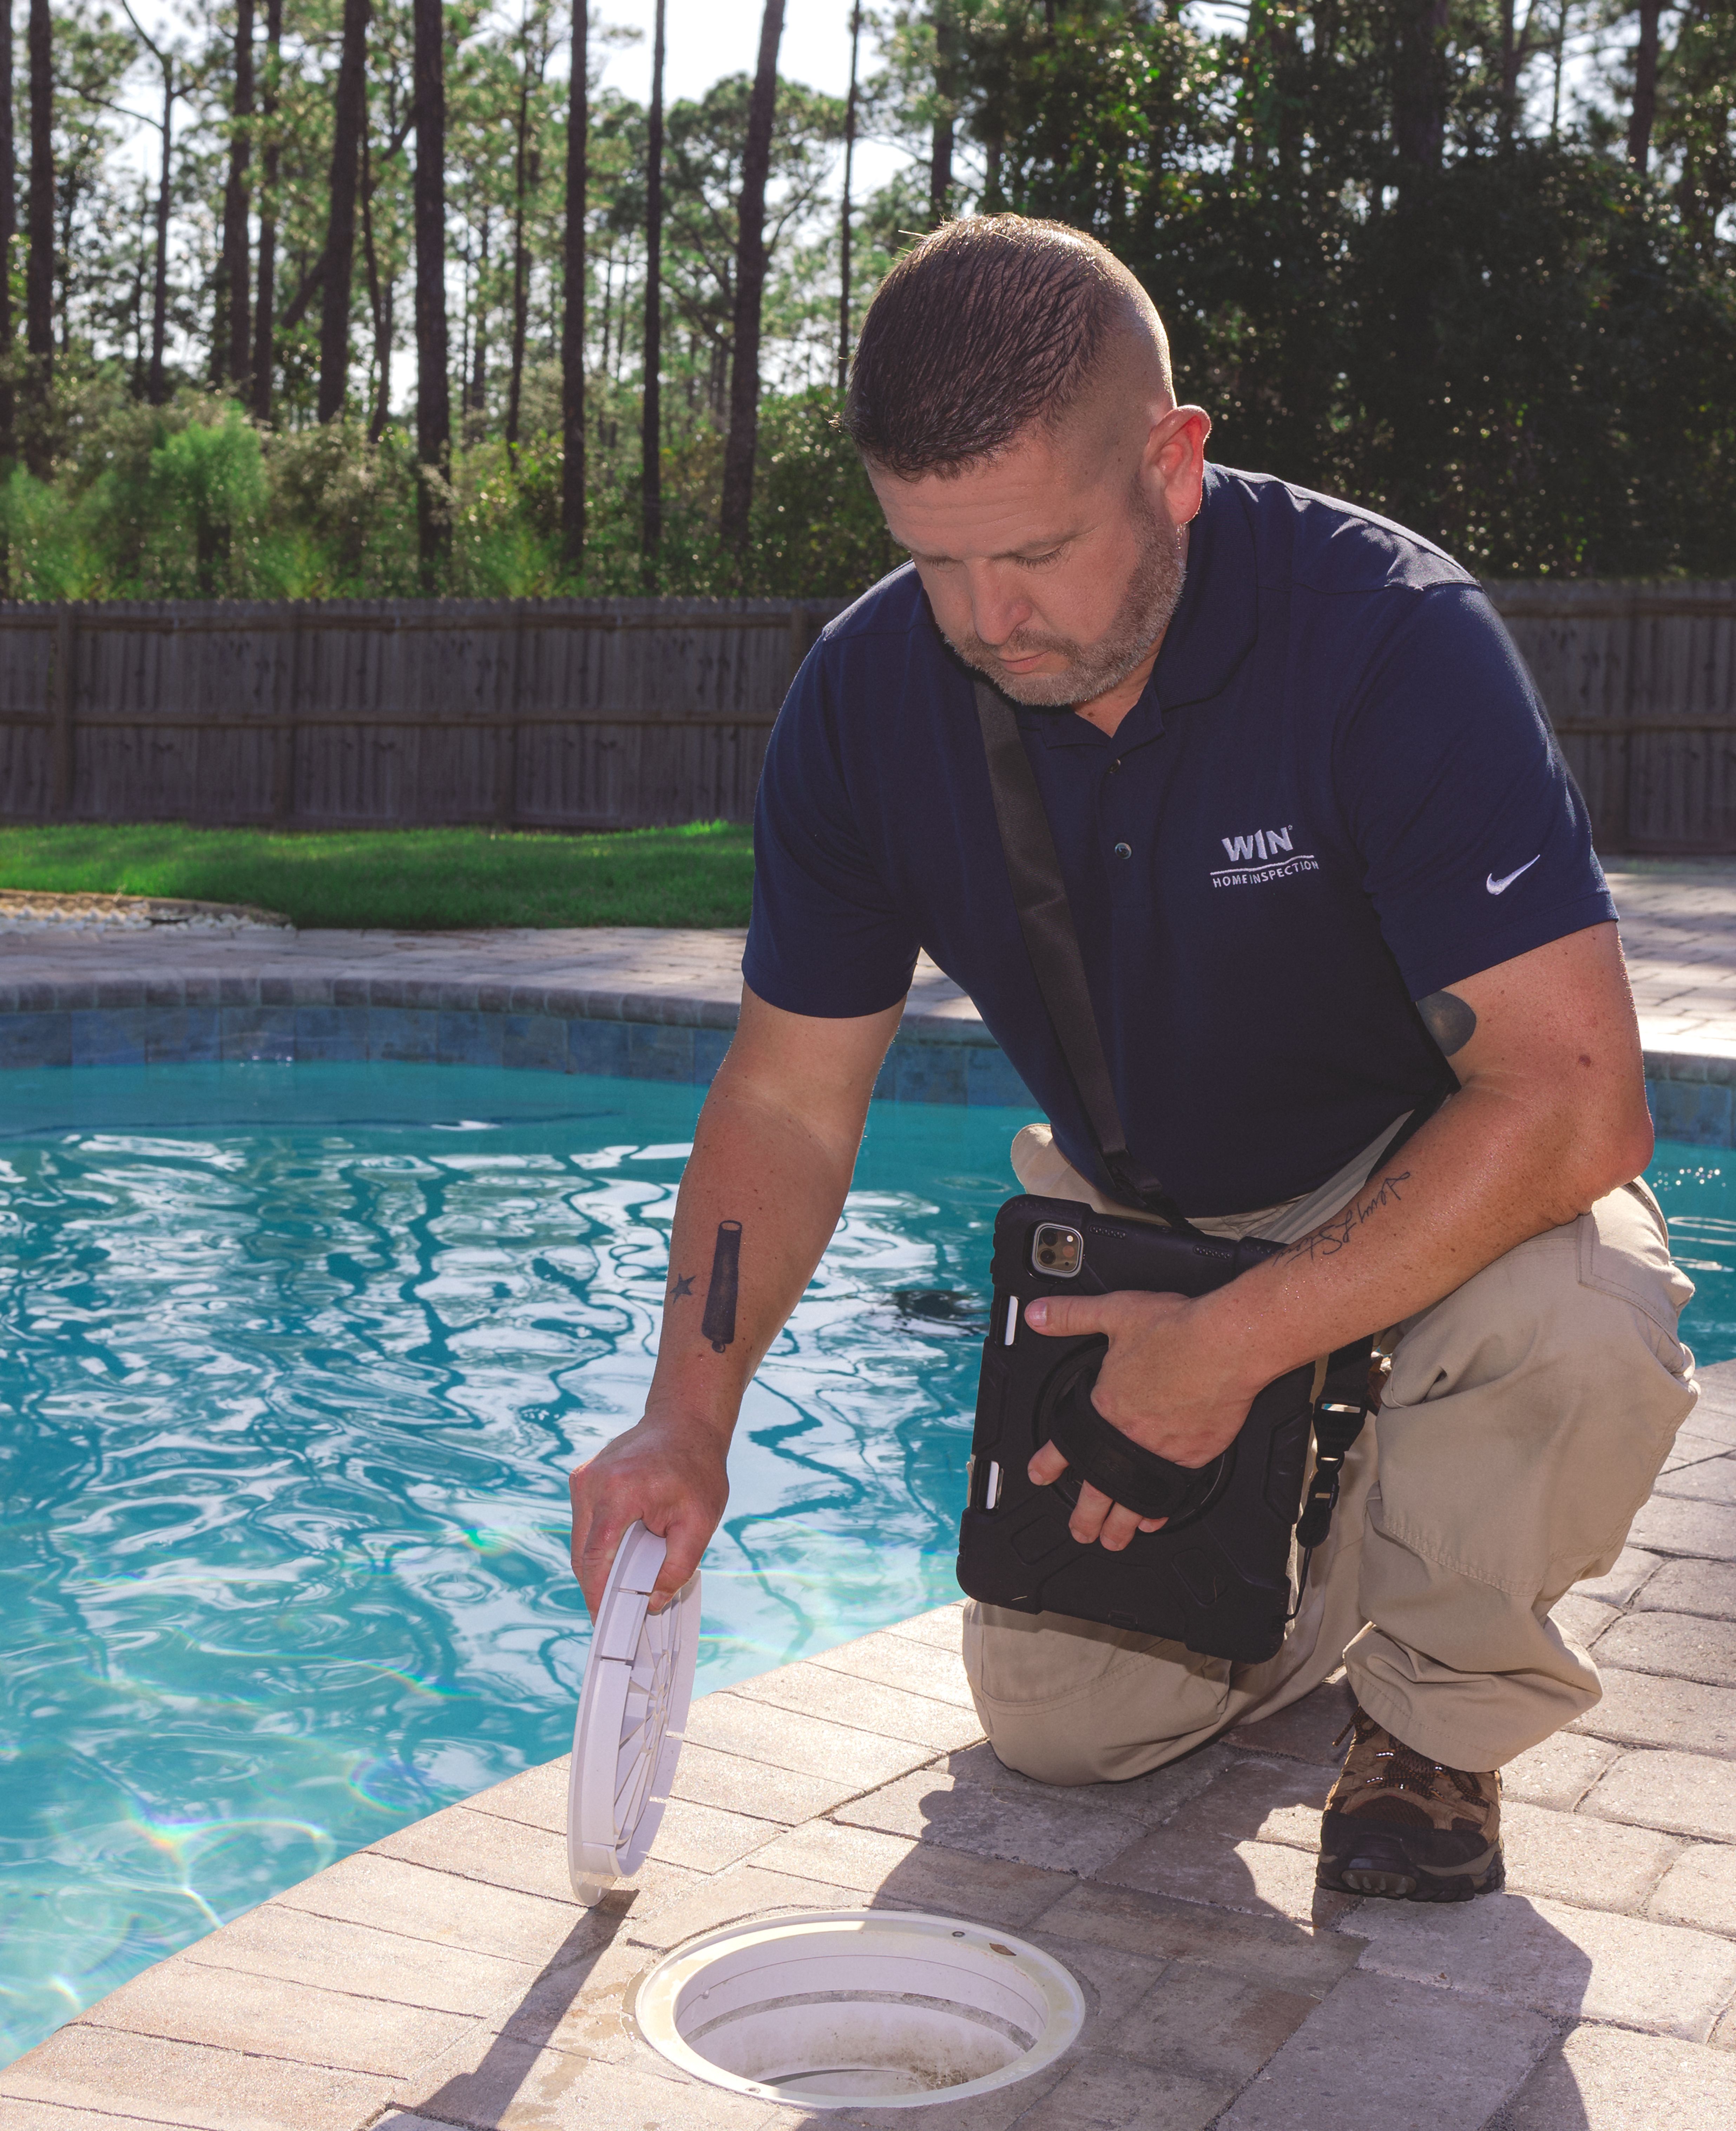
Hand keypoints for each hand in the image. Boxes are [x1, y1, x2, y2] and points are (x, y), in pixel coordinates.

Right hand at [568, 1410, 728, 1617]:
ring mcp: (582, 1479)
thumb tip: (652, 1602)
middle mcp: (590, 1483)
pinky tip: (625, 1553)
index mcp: (617, 1492)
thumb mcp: (700, 1522)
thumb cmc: (697, 1469)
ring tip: (627, 1582)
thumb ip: (678, 1567)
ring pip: (582, 1542)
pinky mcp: (583, 1480)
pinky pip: (586, 1525)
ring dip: (600, 1565)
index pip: (595, 1558)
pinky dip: (601, 1544)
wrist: (685, 1423)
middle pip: (583, 1554)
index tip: (605, 1624)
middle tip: (621, 1612)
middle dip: (600, 1586)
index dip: (597, 1597)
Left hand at [1023, 1288, 1260, 1552]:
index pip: (1066, 1443)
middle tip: (1078, 1530)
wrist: (1225, 1344)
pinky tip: (1153, 1519)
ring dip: (1118, 1524)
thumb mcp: (1113, 1312)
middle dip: (1084, 1514)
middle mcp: (1129, 1434)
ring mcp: (1161, 1449)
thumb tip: (1037, 1315)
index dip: (1049, 1463)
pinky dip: (1158, 1510)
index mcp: (1106, 1405)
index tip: (1039, 1474)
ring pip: (1132, 1498)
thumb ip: (1071, 1315)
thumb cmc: (1176, 1329)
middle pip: (1098, 1486)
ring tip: (1111, 1541)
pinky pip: (1170, 1492)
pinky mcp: (1194, 1455)